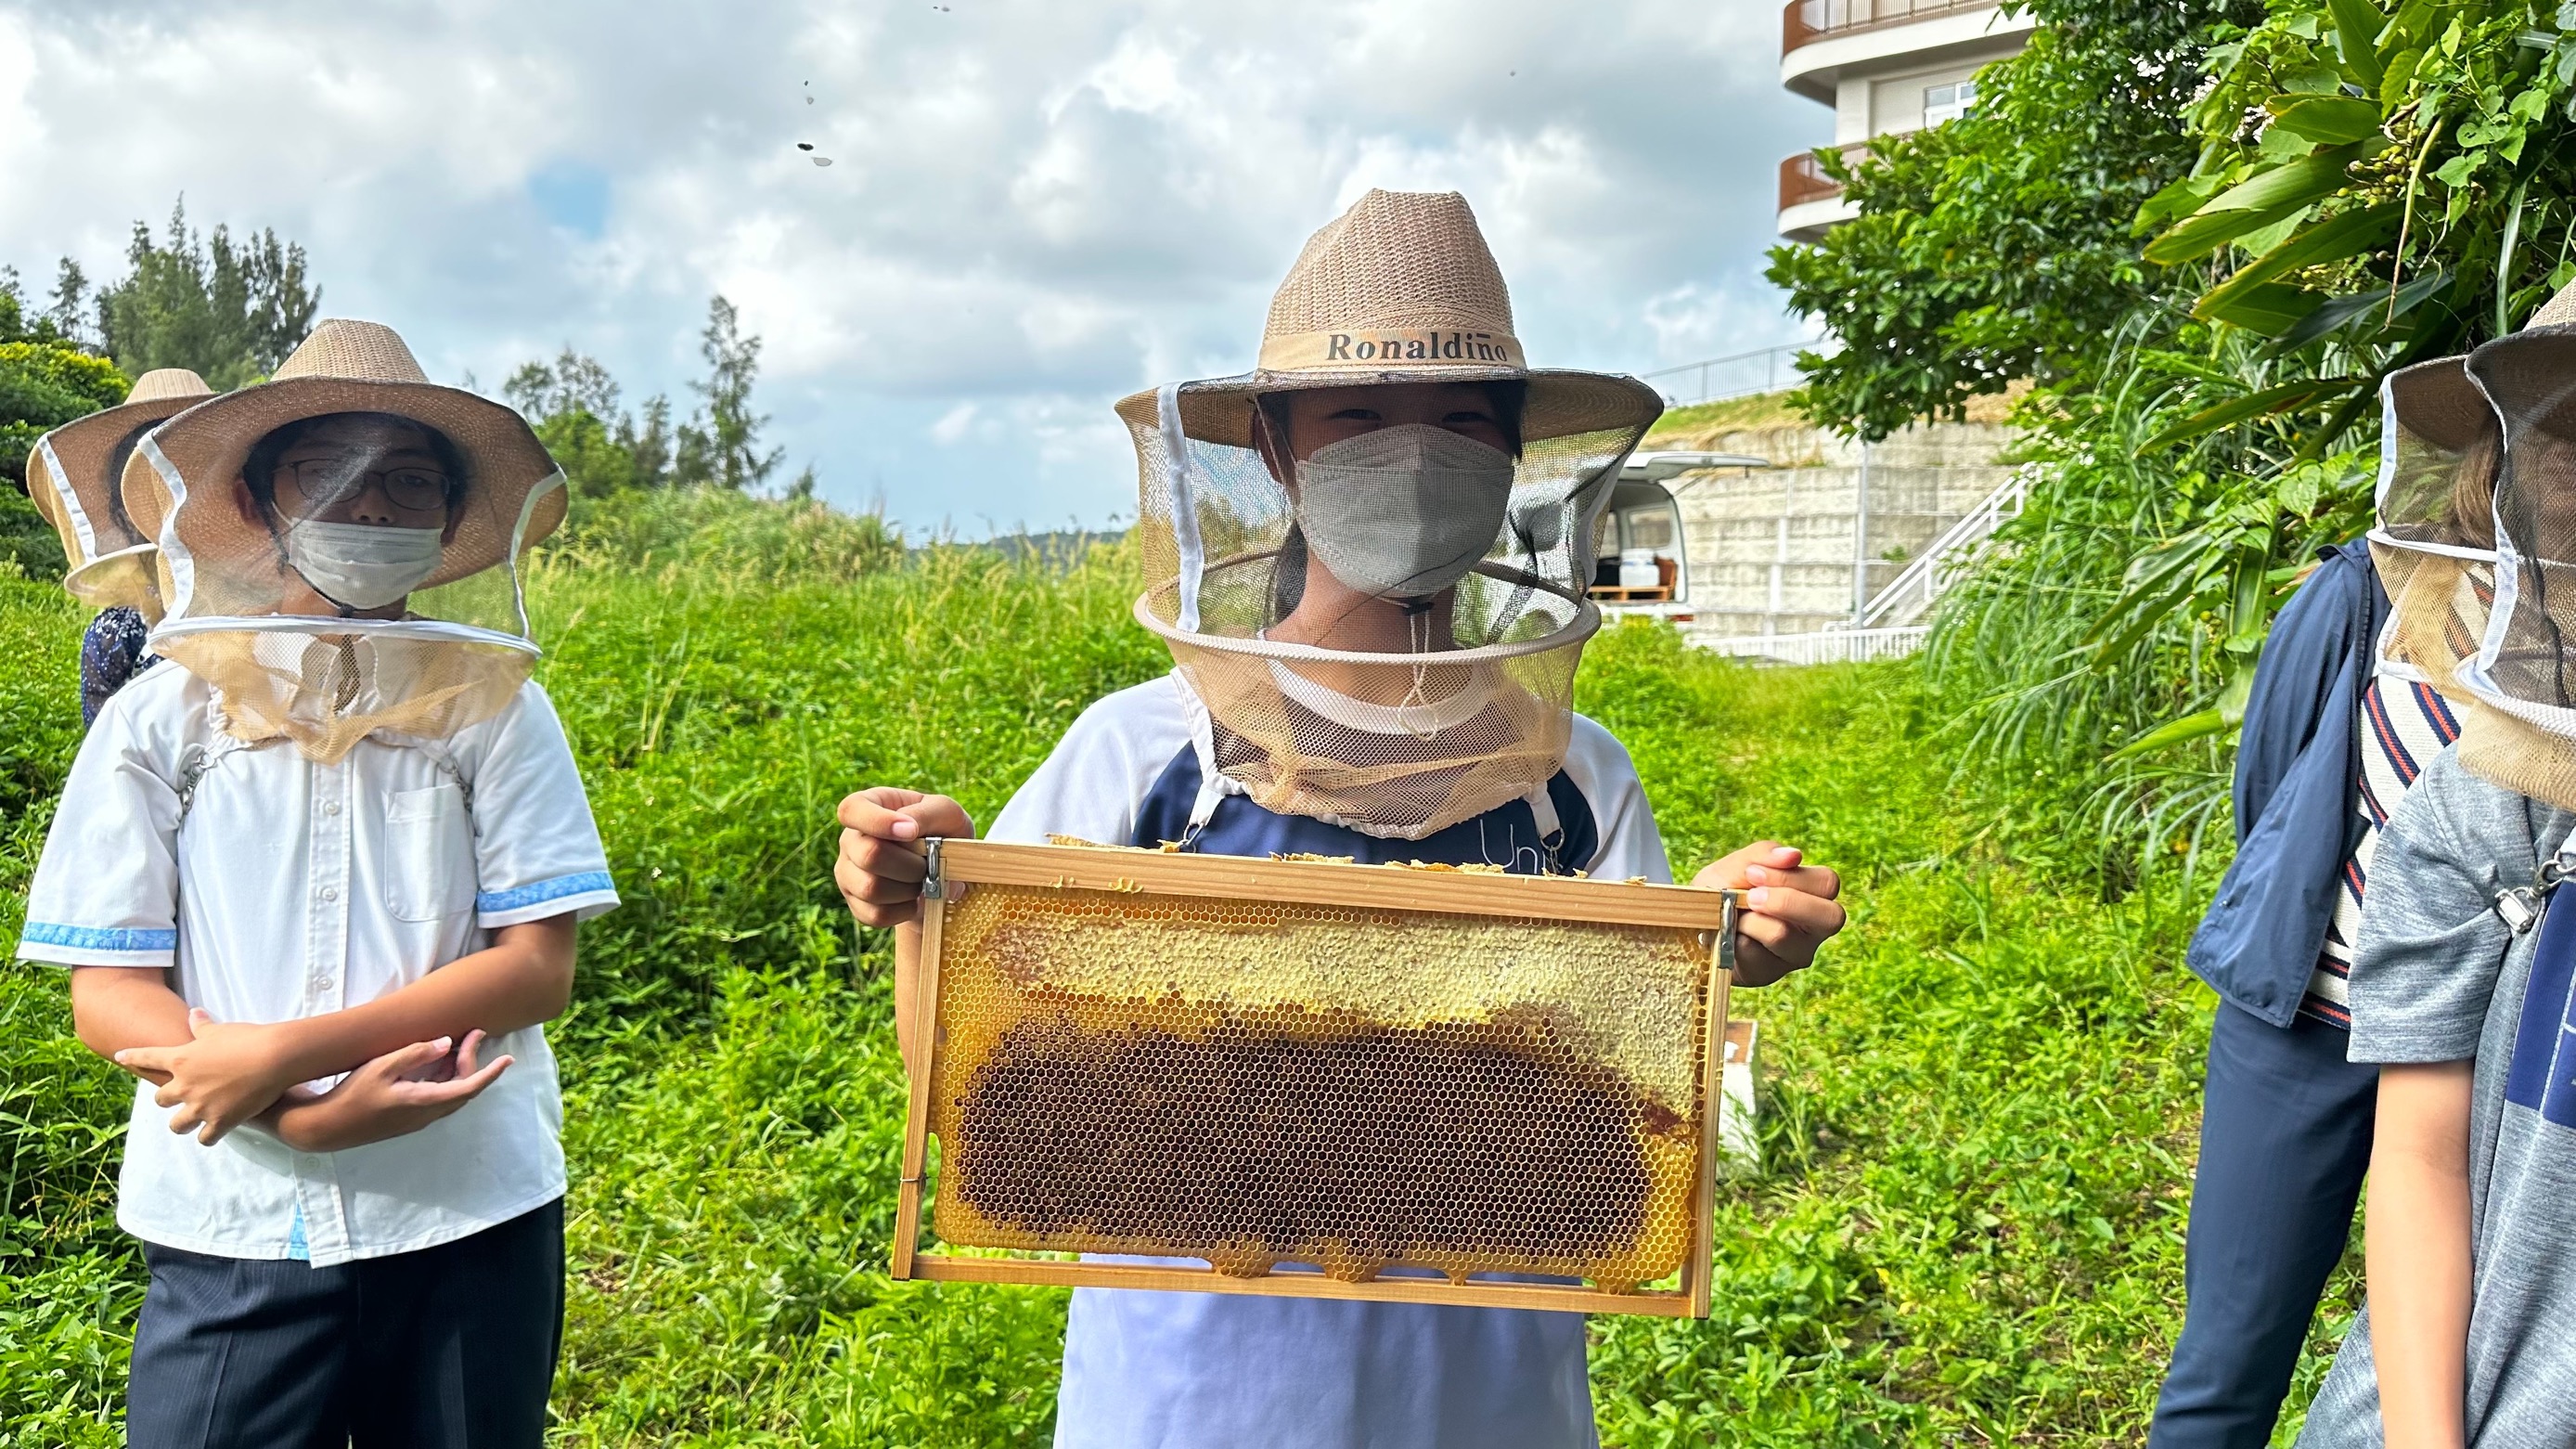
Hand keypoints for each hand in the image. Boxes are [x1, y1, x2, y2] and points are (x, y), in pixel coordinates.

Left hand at [116, 1010, 300, 1145]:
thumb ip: (202, 1027)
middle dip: (167, 1100)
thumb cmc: (248, 1038)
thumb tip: (194, 1014)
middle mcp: (184, 1085)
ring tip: (190, 1122)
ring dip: (182, 1124)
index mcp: (181, 1059)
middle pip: (160, 1100)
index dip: (132, 1056)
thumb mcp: (221, 1030)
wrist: (274, 1058)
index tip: (119, 1056)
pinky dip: (209, 1136)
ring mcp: (200, 1106)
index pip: (147, 1057)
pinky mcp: (221, 1121)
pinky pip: (205, 1138)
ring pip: (177, 1125)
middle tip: (178, 1097)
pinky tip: (214, 1133)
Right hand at [270, 1031, 512, 1153]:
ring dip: (460, 1070)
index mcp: (423, 1102)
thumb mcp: (381, 1067)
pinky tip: (438, 1062)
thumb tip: (447, 1043)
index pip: (469, 1087)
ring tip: (459, 1042)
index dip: (491, 1073)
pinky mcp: (408, 1119)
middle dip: (473, 1060)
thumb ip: (415, 1053)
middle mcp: (426, 1115)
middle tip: (473, 1033)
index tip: (508, 1059)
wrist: (326, 1127)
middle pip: (463, 1088)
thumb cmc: (351, 1094)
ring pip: (452, 1094)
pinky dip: (446, 1079)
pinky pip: (439, 1098)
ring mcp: (417, 1120)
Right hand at [835, 787, 974, 927]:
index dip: (878, 822)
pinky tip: (915, 899)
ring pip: (870, 888)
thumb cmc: (943, 832)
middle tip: (929, 864)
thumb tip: (910, 833)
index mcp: (868, 807)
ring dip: (909, 888)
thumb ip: (929, 814)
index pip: (851, 810)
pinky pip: (876, 914)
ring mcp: (848, 874)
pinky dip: (905, 910)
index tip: (911, 832)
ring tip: (923, 881)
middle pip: (869, 855)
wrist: (947, 872)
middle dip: (910, 865)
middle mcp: (850, 840)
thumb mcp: (945, 813)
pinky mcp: (856, 905)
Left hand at [1693, 842, 1844, 986]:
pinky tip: (1726, 935)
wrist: (1692, 922)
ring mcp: (1795, 953)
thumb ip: (1764, 855)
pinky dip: (1733, 939)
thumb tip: (1793, 855)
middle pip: (1831, 917)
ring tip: (1731, 915)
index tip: (1752, 873)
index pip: (1827, 883)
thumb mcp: (1737, 865)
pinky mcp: (1770, 973)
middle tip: (1750, 897)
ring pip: (1783, 935)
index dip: (1790, 877)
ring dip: (1749, 920)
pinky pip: (1754, 956)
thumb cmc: (1723, 888)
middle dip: (1785, 902)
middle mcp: (1814, 927)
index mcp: (1813, 894)